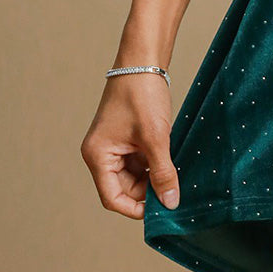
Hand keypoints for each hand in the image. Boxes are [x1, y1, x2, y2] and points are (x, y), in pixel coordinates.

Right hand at [80, 74, 179, 218]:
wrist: (143, 60)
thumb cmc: (142, 94)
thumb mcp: (155, 136)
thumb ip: (162, 172)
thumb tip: (170, 202)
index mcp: (97, 155)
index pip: (112, 198)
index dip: (136, 209)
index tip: (161, 211)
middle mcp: (100, 153)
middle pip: (123, 189)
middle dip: (147, 192)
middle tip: (174, 191)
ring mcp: (112, 146)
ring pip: (133, 176)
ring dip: (152, 178)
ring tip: (174, 173)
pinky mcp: (125, 138)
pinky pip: (138, 161)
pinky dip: (153, 164)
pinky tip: (170, 160)